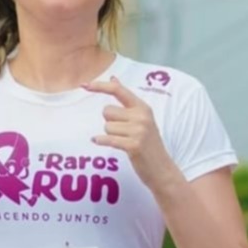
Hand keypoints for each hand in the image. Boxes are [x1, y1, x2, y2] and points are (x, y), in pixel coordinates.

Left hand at [82, 76, 179, 190]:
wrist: (162, 170)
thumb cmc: (149, 144)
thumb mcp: (142, 119)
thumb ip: (127, 100)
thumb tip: (114, 78)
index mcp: (143, 107)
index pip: (119, 90)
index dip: (101, 86)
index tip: (85, 85)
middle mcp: (142, 116)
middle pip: (107, 111)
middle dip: (109, 122)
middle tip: (123, 133)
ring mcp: (139, 131)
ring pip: (106, 127)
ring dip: (110, 135)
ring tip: (124, 142)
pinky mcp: (133, 145)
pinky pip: (107, 139)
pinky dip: (101, 141)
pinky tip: (99, 142)